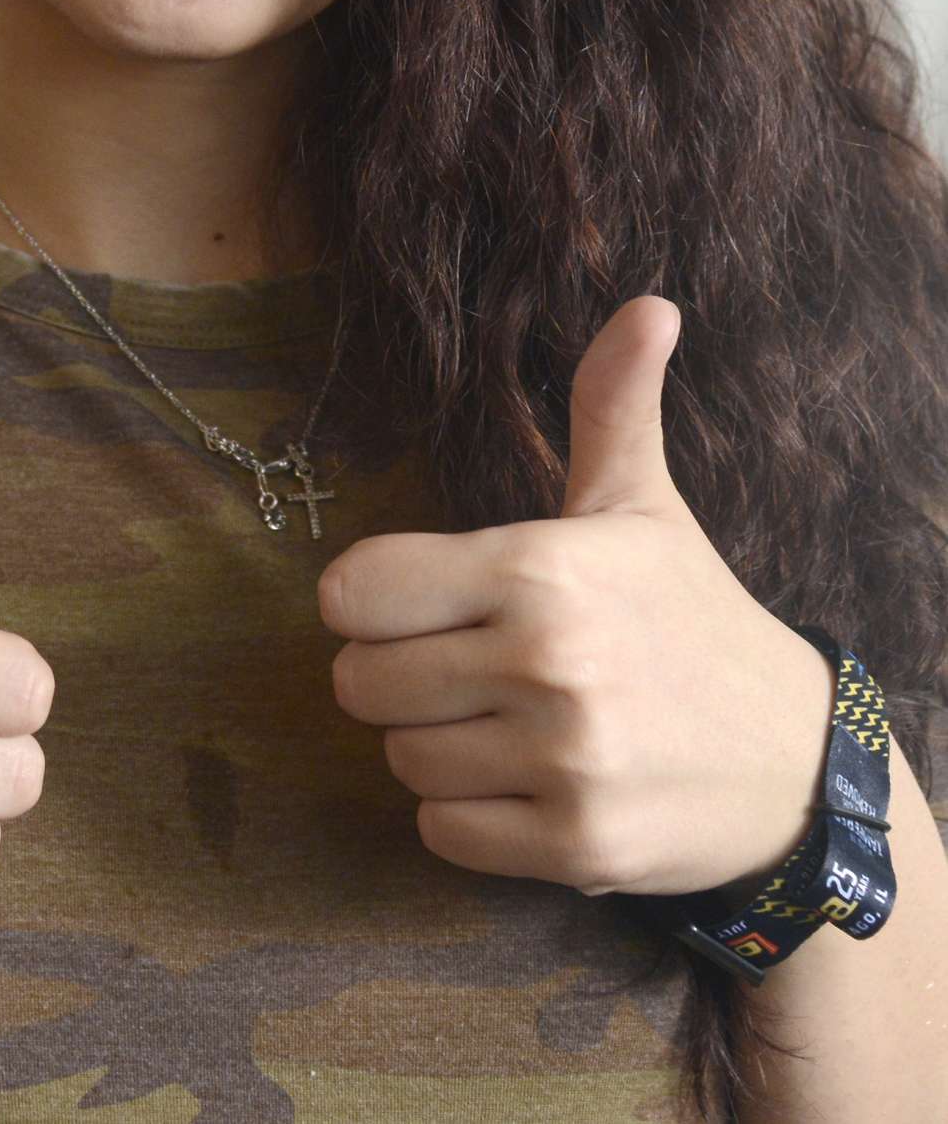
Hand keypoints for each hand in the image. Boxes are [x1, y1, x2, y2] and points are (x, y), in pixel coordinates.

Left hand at [317, 295, 835, 899]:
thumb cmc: (690, 617)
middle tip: (460, 667)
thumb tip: (650, 305)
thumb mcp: (642, 504)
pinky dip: (466, 816)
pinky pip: (442, 833)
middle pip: (361, 683)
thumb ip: (614, 403)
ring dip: (434, 747)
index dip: (368, 600)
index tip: (410, 603)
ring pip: (400, 761)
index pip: (357, 591)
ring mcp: (562, 761)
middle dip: (395, 676)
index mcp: (540, 567)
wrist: (794, 762)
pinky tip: (523, 781)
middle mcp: (546, 662)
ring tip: (502, 723)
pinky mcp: (575, 846)